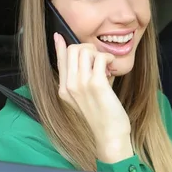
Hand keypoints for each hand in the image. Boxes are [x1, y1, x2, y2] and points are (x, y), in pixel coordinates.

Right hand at [54, 33, 132, 163]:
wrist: (109, 135)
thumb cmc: (101, 116)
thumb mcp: (85, 96)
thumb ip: (81, 78)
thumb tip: (86, 58)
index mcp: (63, 89)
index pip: (59, 60)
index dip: (60, 46)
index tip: (60, 36)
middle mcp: (69, 86)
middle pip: (73, 49)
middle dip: (88, 48)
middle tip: (98, 60)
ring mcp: (81, 85)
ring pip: (86, 50)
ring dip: (99, 53)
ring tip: (106, 66)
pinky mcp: (97, 85)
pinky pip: (100, 58)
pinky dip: (108, 59)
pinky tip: (111, 69)